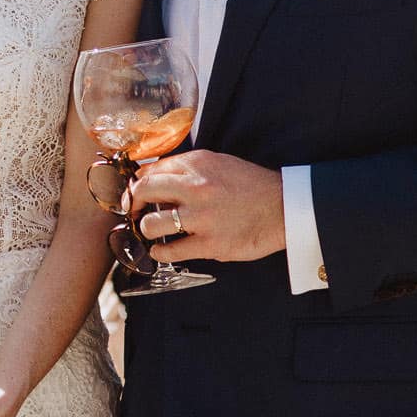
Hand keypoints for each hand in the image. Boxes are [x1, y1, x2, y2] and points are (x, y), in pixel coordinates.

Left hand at [128, 150, 285, 264]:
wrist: (283, 207)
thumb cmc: (251, 186)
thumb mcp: (219, 163)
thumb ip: (188, 169)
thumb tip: (155, 179)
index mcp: (198, 163)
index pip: (151, 170)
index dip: (138, 183)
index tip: (135, 192)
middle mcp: (196, 187)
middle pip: (143, 191)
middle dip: (133, 203)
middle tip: (134, 210)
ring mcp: (202, 217)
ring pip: (151, 224)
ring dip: (145, 229)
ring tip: (151, 230)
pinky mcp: (210, 244)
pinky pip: (170, 251)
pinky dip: (160, 252)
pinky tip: (161, 250)